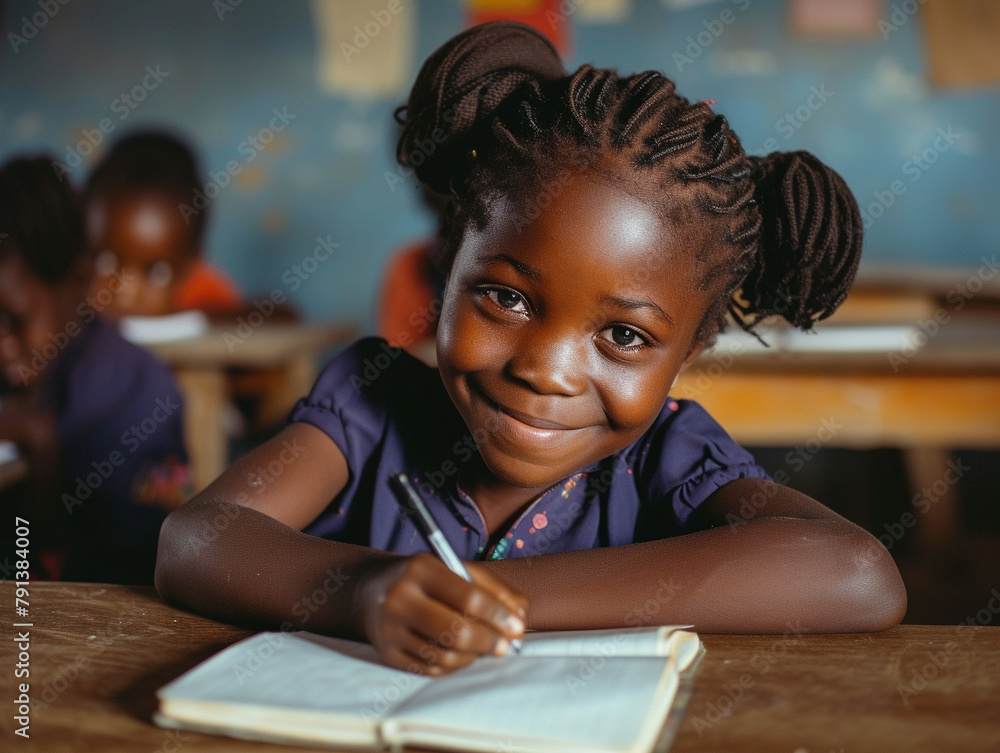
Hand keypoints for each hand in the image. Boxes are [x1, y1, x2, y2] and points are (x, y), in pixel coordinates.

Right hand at [355, 552, 527, 674]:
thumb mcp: (455, 570)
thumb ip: (492, 588)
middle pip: (456, 632)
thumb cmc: (425, 580)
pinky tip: (459, 653)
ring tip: (481, 646)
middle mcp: (399, 597)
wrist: (370, 591)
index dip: (498, 615)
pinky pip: (431, 669)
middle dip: (489, 642)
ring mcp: (390, 628)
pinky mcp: (386, 652)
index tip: (517, 627)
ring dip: (473, 655)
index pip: (468, 597)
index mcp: (420, 568)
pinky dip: (454, 664)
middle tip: (505, 646)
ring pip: (446, 655)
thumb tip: (520, 617)